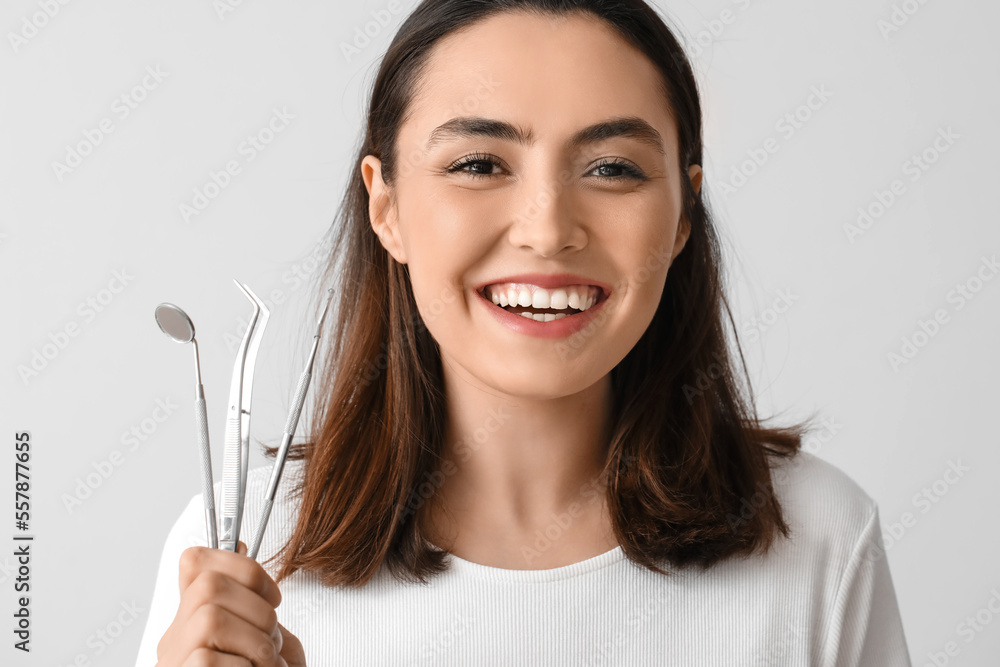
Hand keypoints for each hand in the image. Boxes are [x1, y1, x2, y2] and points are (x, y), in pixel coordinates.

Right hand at [155, 540, 306, 665]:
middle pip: (208, 585)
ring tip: (267, 665)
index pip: (194, 562)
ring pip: (210, 618)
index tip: (271, 593)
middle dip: (257, 608)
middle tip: (271, 640)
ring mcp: (173, 663)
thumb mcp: (263, 641)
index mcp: (195, 622)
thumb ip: (254, 604)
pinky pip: (208, 661)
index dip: (240, 564)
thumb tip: (239, 543)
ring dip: (256, 642)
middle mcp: (175, 642)